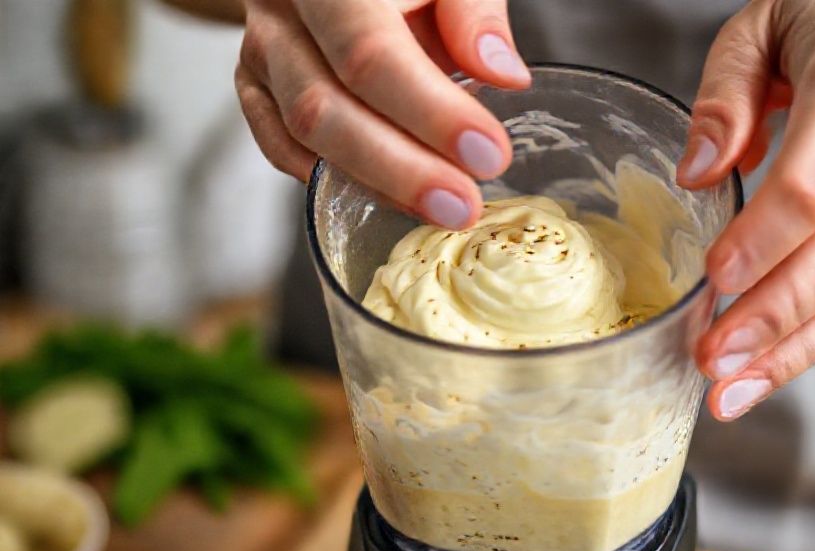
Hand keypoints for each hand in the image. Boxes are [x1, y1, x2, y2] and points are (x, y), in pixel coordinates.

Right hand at [235, 0, 528, 228]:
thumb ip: (472, 12)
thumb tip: (501, 72)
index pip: (369, 51)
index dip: (429, 111)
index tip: (485, 152)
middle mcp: (281, 13)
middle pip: (324, 105)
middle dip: (400, 168)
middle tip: (461, 204)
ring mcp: (261, 52)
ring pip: (302, 134)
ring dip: (376, 182)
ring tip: (440, 208)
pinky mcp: (255, 86)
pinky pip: (280, 147)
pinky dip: (334, 179)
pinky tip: (389, 197)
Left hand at [676, 0, 814, 420]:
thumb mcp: (766, 22)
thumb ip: (727, 92)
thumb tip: (697, 173)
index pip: (812, 182)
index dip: (762, 240)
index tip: (713, 280)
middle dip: (774, 314)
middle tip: (711, 361)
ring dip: (796, 345)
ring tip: (733, 389)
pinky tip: (774, 365)